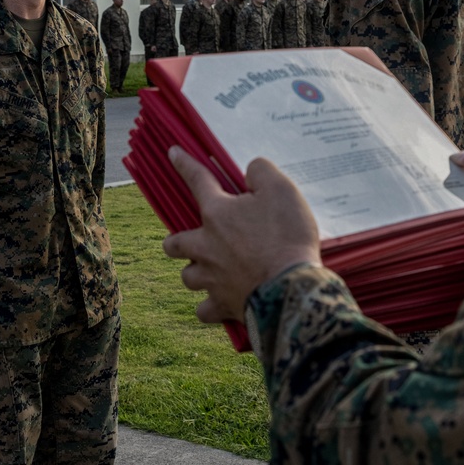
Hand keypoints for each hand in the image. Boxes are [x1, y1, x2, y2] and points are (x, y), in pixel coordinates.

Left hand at [163, 148, 321, 322]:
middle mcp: (206, 246)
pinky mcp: (222, 305)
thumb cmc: (287, 235)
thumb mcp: (283, 190)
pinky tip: (219, 303)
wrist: (291, 288)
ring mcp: (211, 278)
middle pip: (174, 243)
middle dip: (177, 241)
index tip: (172, 154)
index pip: (197, 180)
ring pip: (187, 277)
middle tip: (192, 240)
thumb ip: (262, 172)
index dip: (184, 164)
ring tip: (211, 272)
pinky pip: (204, 311)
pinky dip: (209, 307)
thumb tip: (250, 169)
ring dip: (196, 272)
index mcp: (218, 213)